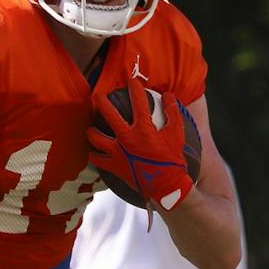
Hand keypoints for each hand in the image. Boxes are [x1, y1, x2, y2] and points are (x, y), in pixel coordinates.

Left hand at [86, 78, 194, 210]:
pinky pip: (98, 160)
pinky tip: (92, 152)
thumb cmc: (173, 160)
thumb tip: (169, 95)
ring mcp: (119, 153)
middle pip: (109, 114)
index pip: (138, 102)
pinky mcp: (115, 167)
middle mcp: (127, 138)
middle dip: (102, 102)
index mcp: (143, 129)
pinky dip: (94, 155)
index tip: (132, 81)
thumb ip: (173, 113)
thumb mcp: (177, 134)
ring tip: (91, 128)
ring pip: (97, 138)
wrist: (167, 187)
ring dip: (92, 131)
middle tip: (98, 96)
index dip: (135, 89)